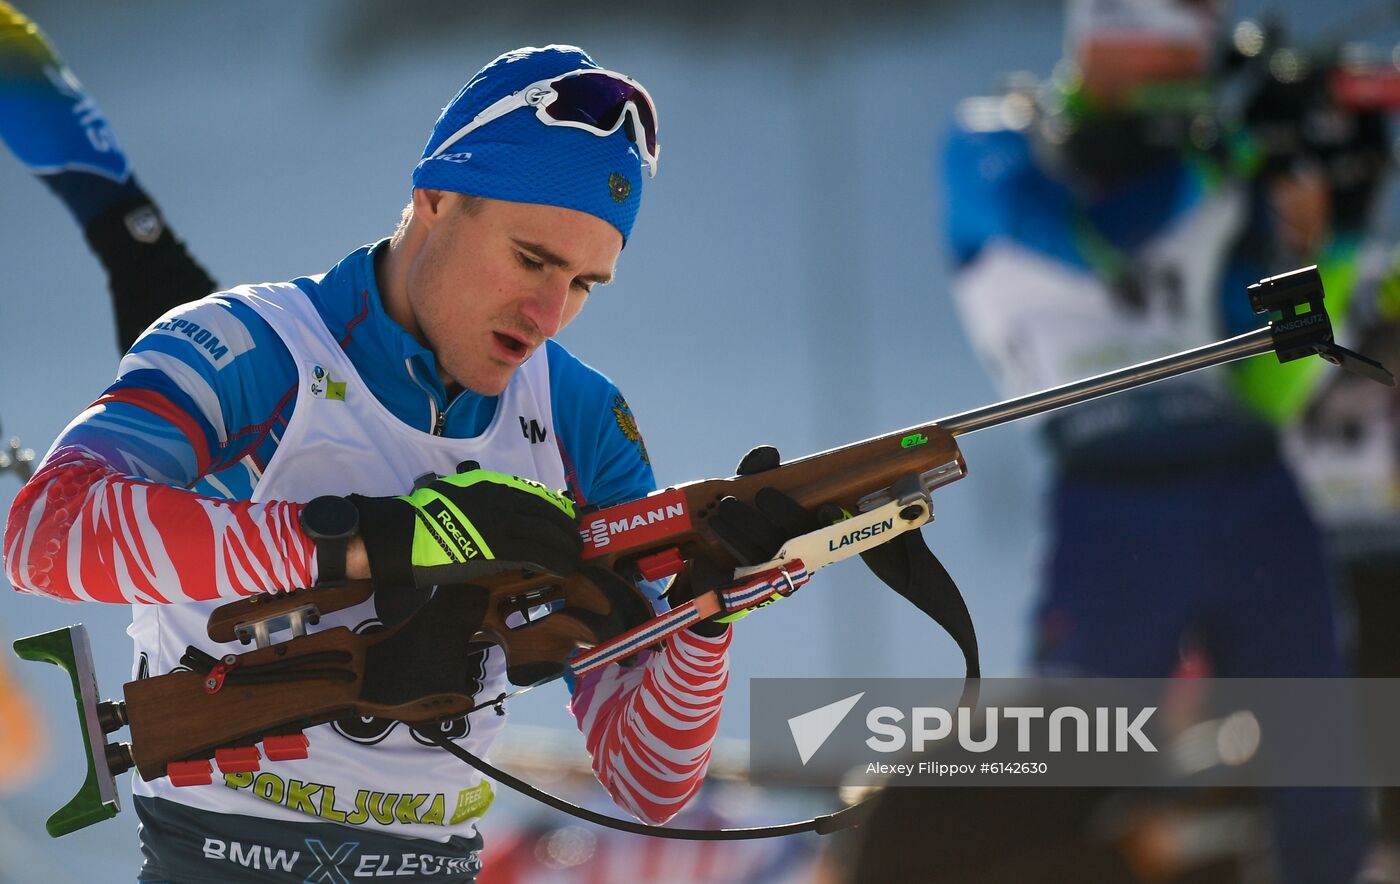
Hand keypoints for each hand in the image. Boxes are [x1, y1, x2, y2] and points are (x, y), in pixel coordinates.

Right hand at [348, 465, 581, 593]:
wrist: (402, 535)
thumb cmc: (421, 517)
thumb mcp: (452, 491)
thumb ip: (473, 490)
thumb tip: (482, 490)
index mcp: (490, 486)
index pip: (534, 495)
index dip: (557, 508)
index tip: (570, 517)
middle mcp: (500, 501)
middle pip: (546, 514)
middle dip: (567, 529)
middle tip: (578, 540)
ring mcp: (500, 524)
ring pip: (546, 534)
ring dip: (566, 547)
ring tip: (576, 557)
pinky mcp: (498, 549)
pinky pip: (537, 554)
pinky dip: (556, 561)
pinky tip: (566, 568)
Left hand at [665, 445, 817, 633]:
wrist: (711, 566)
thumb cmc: (743, 521)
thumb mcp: (750, 492)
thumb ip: (759, 472)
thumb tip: (767, 454)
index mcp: (808, 534)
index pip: (828, 529)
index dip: (831, 521)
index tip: (826, 509)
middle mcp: (797, 558)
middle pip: (794, 537)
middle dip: (780, 513)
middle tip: (760, 494)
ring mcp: (777, 577)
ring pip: (766, 551)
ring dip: (745, 526)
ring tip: (725, 506)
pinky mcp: (751, 589)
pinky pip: (742, 568)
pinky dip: (730, 543)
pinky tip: (715, 527)